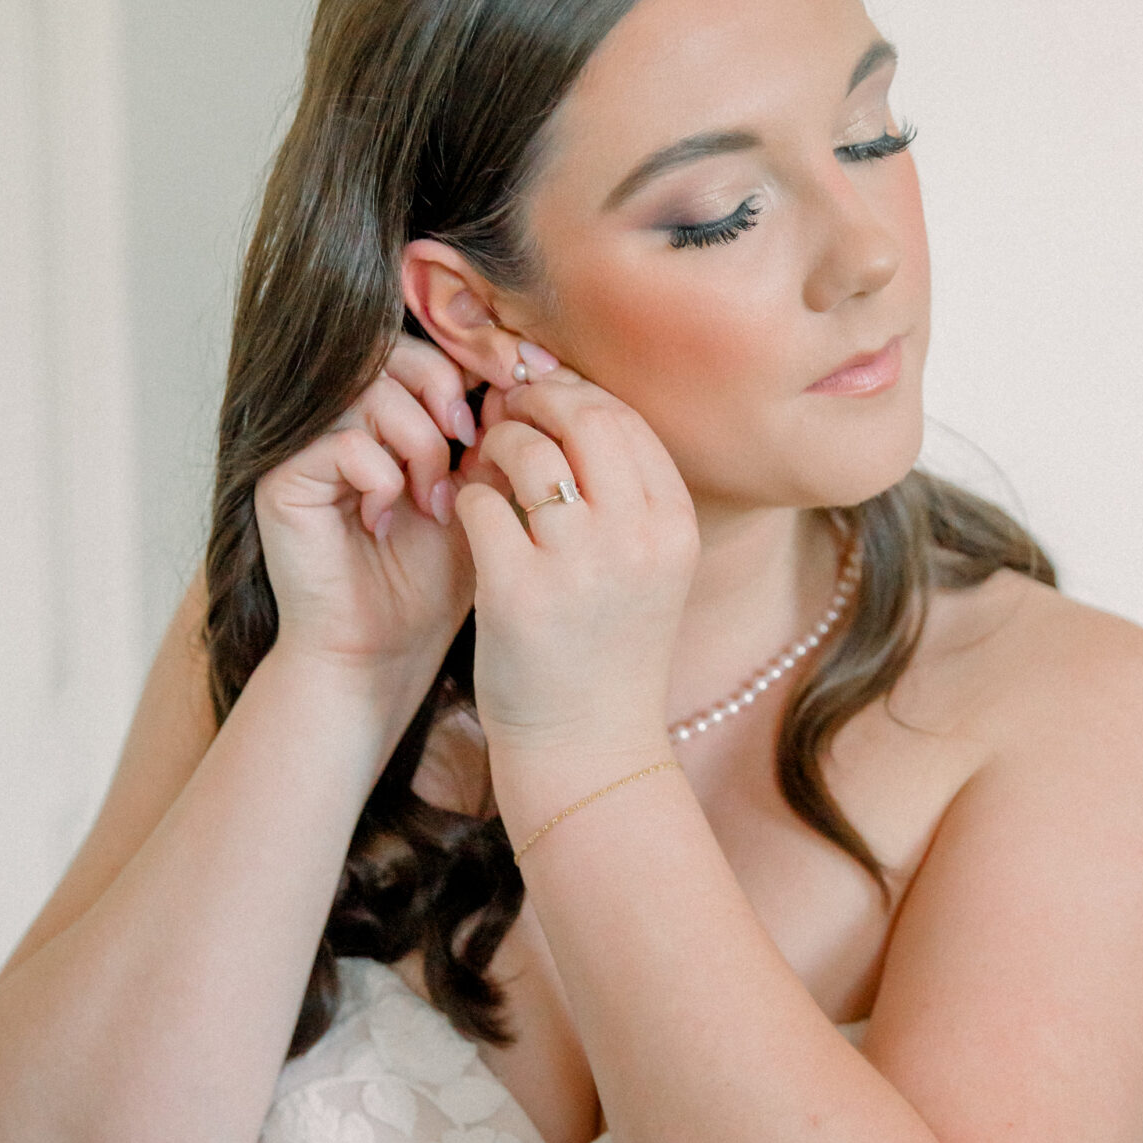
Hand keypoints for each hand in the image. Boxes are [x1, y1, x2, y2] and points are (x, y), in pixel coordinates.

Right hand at [253, 331, 481, 687]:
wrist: (381, 652)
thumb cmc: (429, 584)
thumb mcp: (477, 498)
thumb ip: (488, 437)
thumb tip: (514, 377)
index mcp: (386, 414)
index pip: (419, 347)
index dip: (465, 364)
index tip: (503, 404)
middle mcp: (339, 418)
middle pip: (389, 350)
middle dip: (442, 391)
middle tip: (467, 445)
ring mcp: (305, 445)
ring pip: (370, 392)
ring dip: (418, 443)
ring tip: (432, 500)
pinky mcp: (281, 478)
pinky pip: (341, 442)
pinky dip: (380, 477)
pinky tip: (384, 519)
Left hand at [451, 366, 700, 748]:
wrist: (587, 746)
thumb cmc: (607, 650)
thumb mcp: (645, 568)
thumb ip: (621, 493)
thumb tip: (558, 401)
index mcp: (675, 528)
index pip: (628, 419)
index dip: (577, 396)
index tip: (544, 402)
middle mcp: (636, 540)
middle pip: (587, 418)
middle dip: (537, 401)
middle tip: (506, 409)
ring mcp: (579, 566)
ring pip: (529, 451)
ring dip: (498, 443)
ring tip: (485, 461)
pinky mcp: (518, 592)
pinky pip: (481, 503)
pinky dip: (467, 496)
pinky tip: (468, 514)